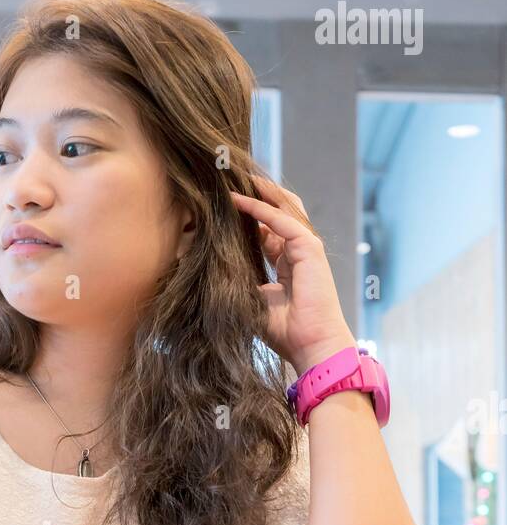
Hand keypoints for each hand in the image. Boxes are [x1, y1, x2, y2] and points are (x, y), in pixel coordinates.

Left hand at [230, 176, 356, 376]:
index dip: (247, 214)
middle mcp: (297, 251)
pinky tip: (238, 200)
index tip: (222, 204)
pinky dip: (260, 208)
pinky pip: (282, 220)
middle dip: (256, 194)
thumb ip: (241, 279)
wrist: (310, 346)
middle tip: (228, 181)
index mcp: (287, 262)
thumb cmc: (284, 332)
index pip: (267, 228)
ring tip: (233, 178)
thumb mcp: (254, 300)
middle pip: (279, 210)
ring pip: (283, 207)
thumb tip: (214, 268)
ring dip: (258, 192)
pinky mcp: (309, 248)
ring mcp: (306, 247)